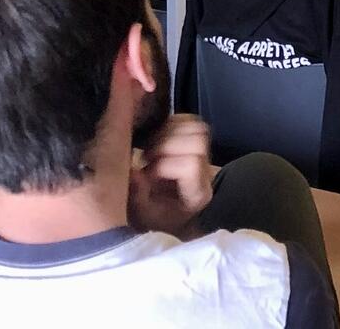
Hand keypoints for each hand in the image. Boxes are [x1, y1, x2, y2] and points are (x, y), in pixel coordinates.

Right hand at [129, 115, 214, 236]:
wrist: (171, 216)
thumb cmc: (156, 219)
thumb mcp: (144, 215)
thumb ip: (138, 196)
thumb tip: (134, 171)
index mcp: (197, 193)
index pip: (190, 165)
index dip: (164, 165)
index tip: (148, 175)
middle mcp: (206, 172)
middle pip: (196, 142)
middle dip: (165, 146)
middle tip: (147, 158)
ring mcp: (204, 155)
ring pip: (195, 127)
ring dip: (167, 133)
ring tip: (151, 149)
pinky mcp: (196, 142)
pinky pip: (189, 121)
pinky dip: (170, 124)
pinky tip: (156, 139)